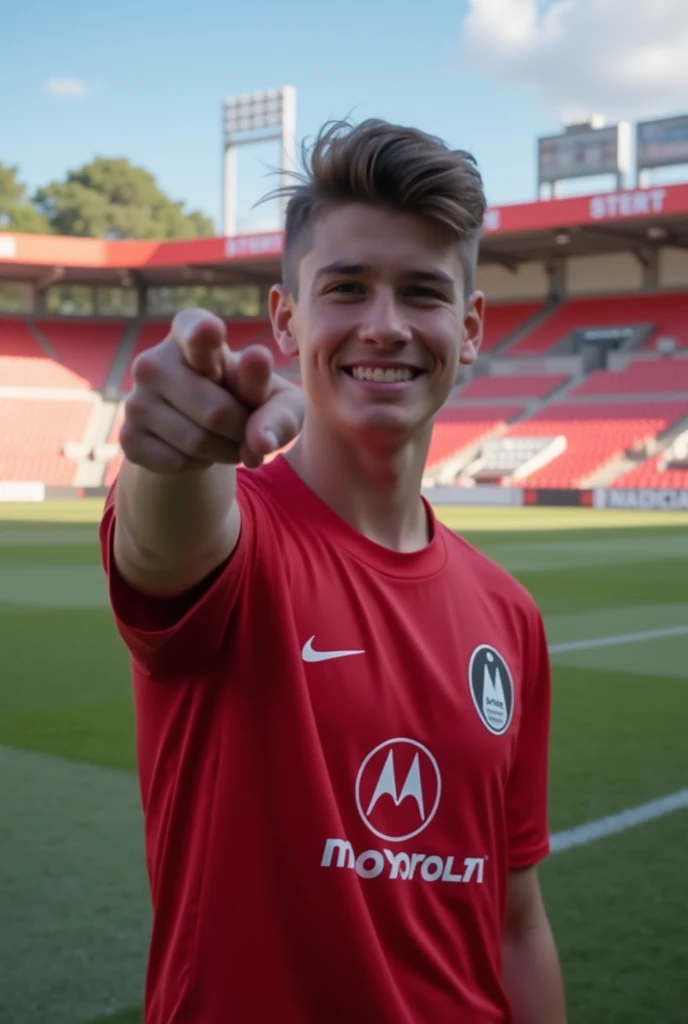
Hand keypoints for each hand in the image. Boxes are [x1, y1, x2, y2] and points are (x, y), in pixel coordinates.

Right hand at [120, 309, 302, 473]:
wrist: (206, 429)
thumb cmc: (248, 400)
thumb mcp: (278, 402)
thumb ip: (279, 414)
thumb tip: (260, 442)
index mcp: (194, 332)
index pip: (197, 331)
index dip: (204, 335)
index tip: (210, 332)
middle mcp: (155, 360)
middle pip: (216, 412)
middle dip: (243, 431)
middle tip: (248, 429)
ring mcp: (136, 400)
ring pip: (197, 442)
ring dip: (226, 452)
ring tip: (227, 439)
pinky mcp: (128, 438)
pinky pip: (178, 464)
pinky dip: (200, 466)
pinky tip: (198, 451)